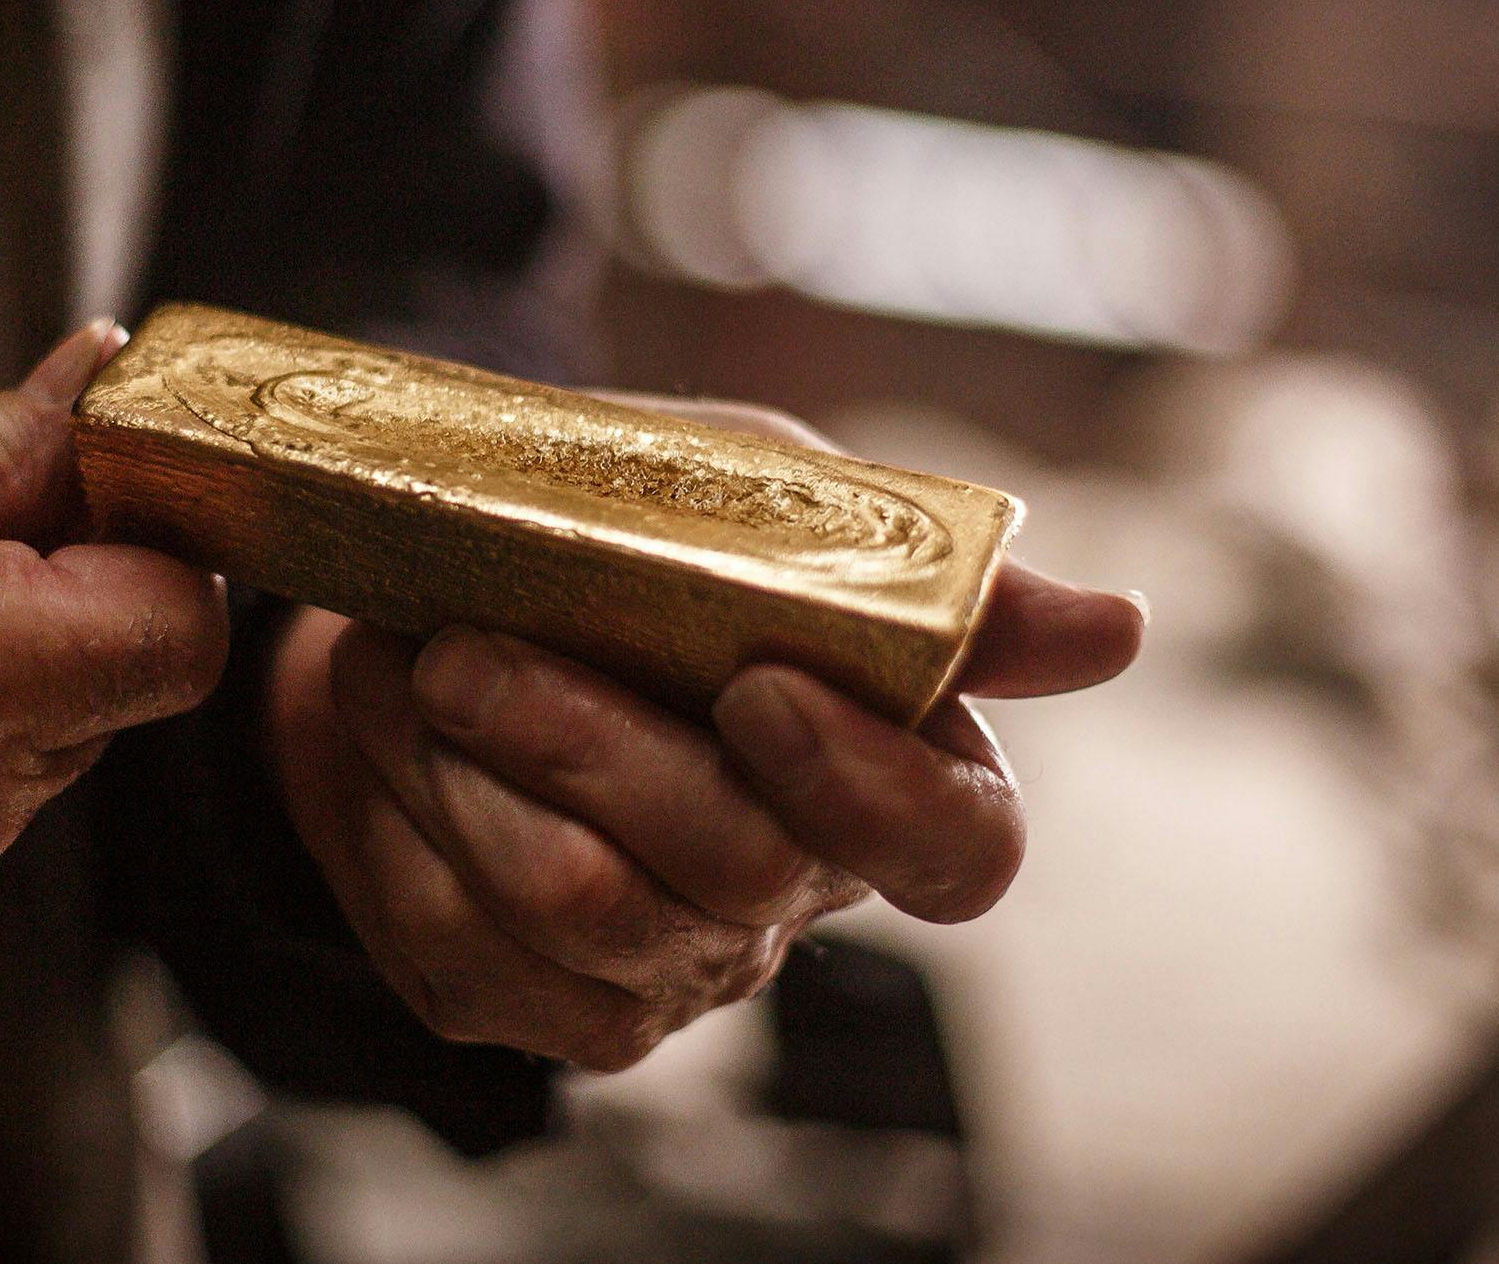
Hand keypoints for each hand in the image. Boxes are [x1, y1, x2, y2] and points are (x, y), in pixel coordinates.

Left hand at [267, 396, 1142, 1069]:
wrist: (413, 597)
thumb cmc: (616, 538)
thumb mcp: (760, 498)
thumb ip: (908, 557)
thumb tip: (1119, 631)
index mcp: (878, 766)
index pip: (959, 850)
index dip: (870, 786)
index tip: (759, 686)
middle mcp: (789, 889)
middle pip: (734, 869)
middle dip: (587, 744)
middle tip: (468, 649)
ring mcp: (663, 964)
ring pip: (586, 912)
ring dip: (470, 772)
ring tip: (401, 667)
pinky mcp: (531, 1001)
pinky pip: (467, 950)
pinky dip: (399, 818)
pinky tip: (378, 728)